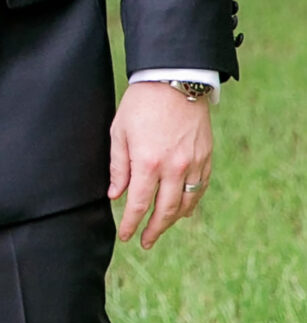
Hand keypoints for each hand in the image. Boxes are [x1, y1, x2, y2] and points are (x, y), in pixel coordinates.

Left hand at [109, 82, 213, 249]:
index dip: (131, 224)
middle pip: (164, 210)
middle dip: (153, 230)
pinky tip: (182, 209)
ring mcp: (193, 163)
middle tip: (145, 242)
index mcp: (147, 163)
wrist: (175, 80)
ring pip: (185, 203)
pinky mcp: (206, 156)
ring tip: (161, 228)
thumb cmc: (141, 104)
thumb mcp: (120, 132)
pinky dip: (191, 202)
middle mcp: (173, 168)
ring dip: (173, 220)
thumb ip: (118, 166)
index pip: (138, 204)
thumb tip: (115, 195)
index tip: (126, 236)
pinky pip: (201, 187)